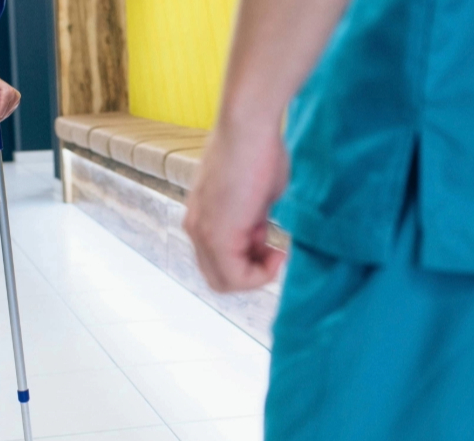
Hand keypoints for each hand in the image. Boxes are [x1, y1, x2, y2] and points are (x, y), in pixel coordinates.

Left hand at [184, 122, 288, 292]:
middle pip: (220, 277)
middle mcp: (195, 228)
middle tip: (276, 251)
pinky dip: (260, 274)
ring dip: (257, 274)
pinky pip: (235, 277)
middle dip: (253, 272)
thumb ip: (253, 220)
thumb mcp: (257, 195)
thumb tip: (260, 231)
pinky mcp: (215, 235)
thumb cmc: (258, 148)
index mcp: (202, 217)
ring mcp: (202, 233)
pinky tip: (278, 252)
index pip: (220, 262)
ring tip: (276, 249)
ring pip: (225, 281)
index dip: (251, 261)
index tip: (272, 241)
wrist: (248, 125)